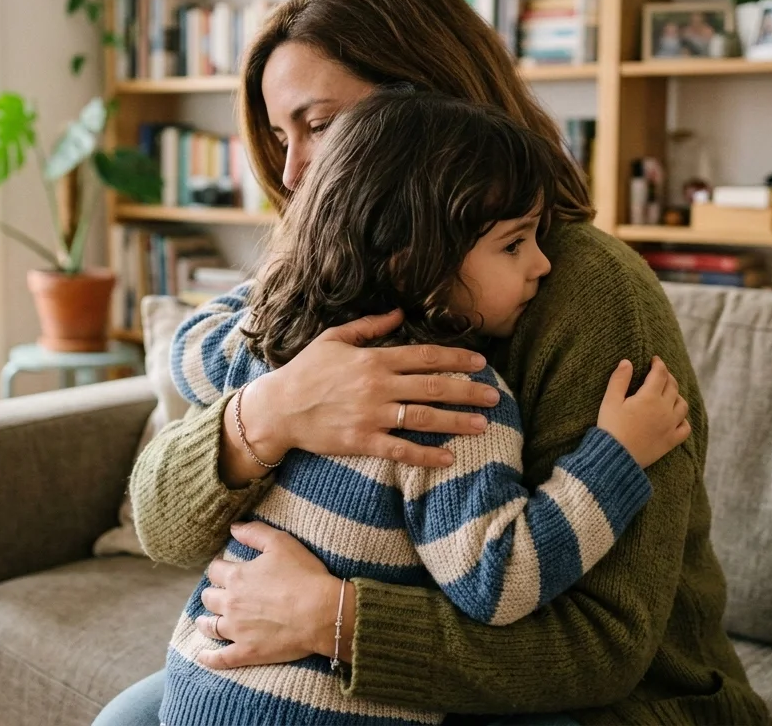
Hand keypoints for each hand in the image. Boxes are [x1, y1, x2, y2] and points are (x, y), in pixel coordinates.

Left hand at [195, 522, 353, 668]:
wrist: (322, 612)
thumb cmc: (304, 575)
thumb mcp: (281, 543)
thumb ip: (255, 532)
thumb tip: (233, 528)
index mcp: (237, 577)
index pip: (215, 570)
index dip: (219, 567)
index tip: (224, 568)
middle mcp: (231, 603)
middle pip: (210, 597)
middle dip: (212, 593)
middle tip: (218, 593)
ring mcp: (237, 630)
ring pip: (210, 626)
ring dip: (205, 622)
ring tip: (204, 622)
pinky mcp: (247, 652)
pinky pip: (220, 659)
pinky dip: (209, 658)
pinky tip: (202, 656)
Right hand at [244, 309, 500, 467]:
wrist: (278, 408)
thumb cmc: (305, 370)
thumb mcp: (334, 338)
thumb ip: (369, 326)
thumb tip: (400, 313)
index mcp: (373, 359)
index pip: (425, 357)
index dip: (456, 358)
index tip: (480, 362)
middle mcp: (377, 386)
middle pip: (433, 387)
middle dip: (467, 391)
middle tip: (494, 397)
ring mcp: (371, 415)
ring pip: (423, 418)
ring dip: (456, 422)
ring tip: (482, 425)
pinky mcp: (361, 442)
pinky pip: (400, 451)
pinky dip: (425, 455)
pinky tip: (448, 458)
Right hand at [597, 357, 690, 467]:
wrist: (616, 457)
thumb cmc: (611, 428)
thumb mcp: (610, 401)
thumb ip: (619, 380)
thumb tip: (627, 362)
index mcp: (649, 397)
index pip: (660, 374)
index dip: (658, 364)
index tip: (654, 360)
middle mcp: (664, 409)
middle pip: (673, 387)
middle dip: (667, 377)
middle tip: (659, 373)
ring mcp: (670, 426)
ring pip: (682, 405)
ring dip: (677, 395)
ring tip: (669, 393)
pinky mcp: (671, 441)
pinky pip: (685, 427)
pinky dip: (683, 419)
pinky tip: (676, 418)